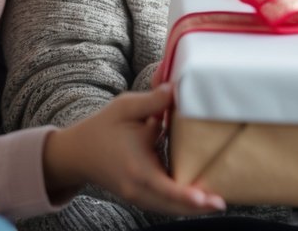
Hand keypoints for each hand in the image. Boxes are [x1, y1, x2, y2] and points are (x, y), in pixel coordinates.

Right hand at [42, 84, 224, 215]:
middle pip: (172, 205)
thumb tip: (177, 89)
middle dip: (197, 206)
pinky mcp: (138, 195)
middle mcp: (137, 189)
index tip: (208, 198)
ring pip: (168, 207)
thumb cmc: (101, 128)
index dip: (188, 196)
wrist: (76, 153)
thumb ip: (153, 100)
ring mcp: (137, 196)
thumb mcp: (124, 107)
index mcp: (136, 169)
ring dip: (190, 206)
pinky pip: (162, 203)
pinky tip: (197, 196)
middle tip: (221, 202)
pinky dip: (178, 202)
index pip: (166, 188)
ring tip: (215, 200)